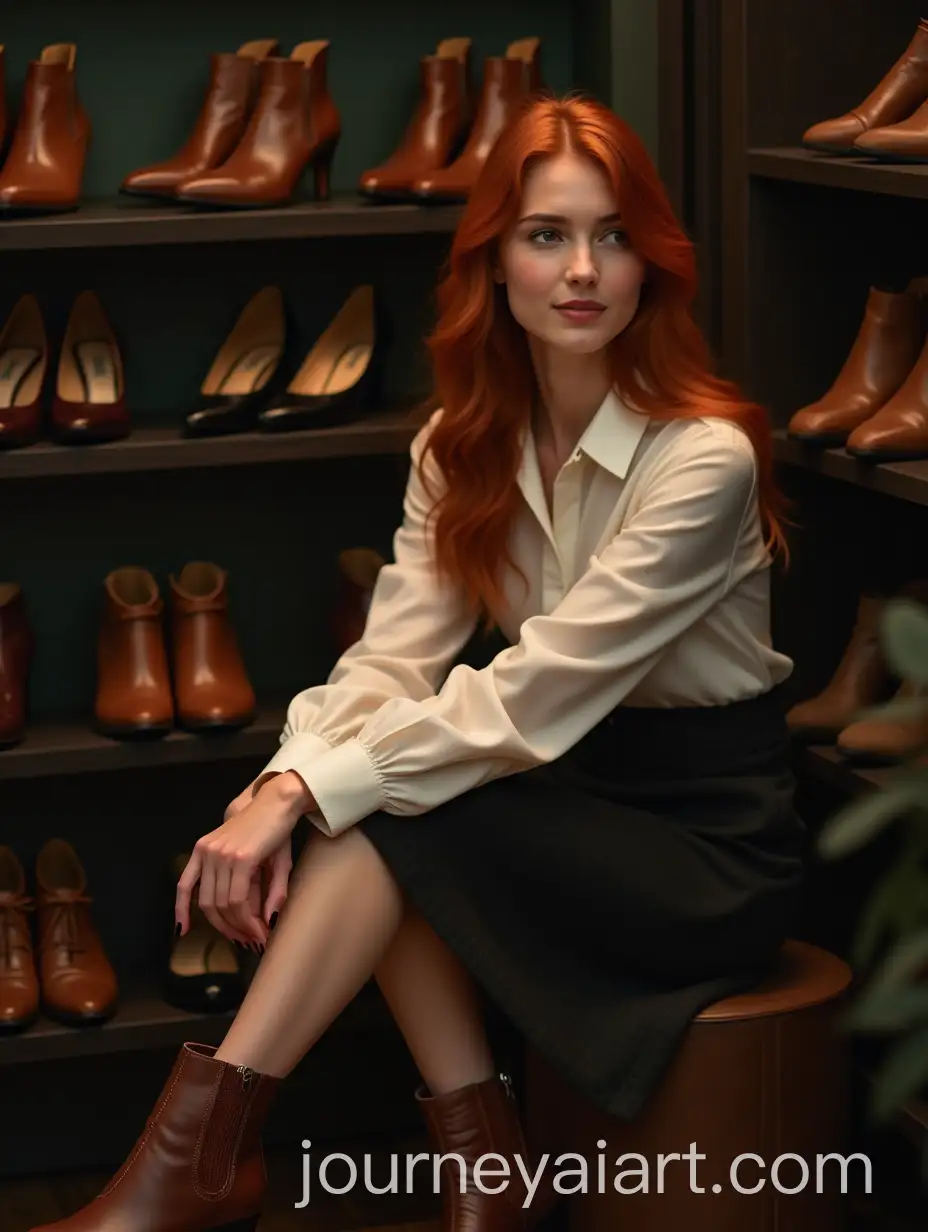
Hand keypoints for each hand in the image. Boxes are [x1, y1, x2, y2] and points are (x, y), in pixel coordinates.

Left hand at [175, 772, 315, 945]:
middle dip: (226, 928)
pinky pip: (238, 899)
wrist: (280, 802)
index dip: (181, 911)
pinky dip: (248, 919)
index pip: (185, 886)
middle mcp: (207, 853)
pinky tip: (259, 928)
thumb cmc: (270, 831)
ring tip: (257, 937)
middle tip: (245, 941)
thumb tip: (266, 923)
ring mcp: (222, 855)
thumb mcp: (259, 862)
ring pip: (223, 905)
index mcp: (203, 850)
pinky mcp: (240, 858)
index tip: (181, 931)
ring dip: (240, 927)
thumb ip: (260, 892)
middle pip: (208, 904)